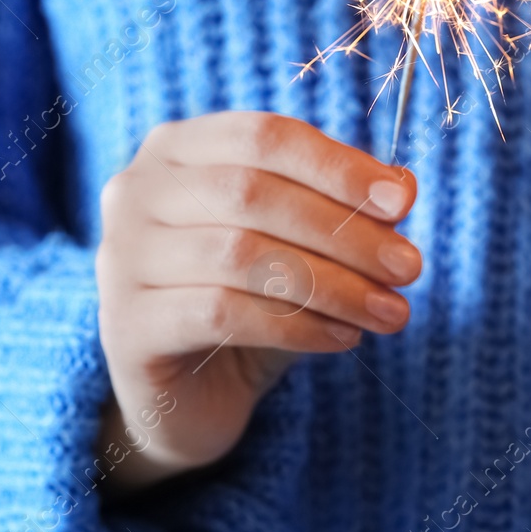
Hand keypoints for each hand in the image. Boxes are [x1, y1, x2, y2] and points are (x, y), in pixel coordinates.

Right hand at [95, 111, 419, 494]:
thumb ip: (341, 208)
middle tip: (409, 268)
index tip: (402, 203)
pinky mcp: (125, 326)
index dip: (338, 166)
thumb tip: (401, 186)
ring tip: (390, 311)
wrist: (187, 396)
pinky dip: (297, 324)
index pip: (265, 136)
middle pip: (254, 194)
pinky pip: (224, 313)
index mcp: (178, 148)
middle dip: (345, 231)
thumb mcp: (299, 244)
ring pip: (242, 255)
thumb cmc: (249, 298)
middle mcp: (136, 191)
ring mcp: (121, 258)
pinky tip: (343, 338)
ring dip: (333, 284)